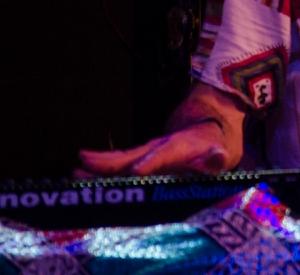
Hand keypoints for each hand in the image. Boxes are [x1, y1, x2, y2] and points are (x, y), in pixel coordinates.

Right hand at [77, 120, 230, 177]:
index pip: (166, 154)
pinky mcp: (141, 158)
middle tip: (85, 164)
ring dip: (100, 166)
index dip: (151, 162)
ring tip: (76, 171)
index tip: (136, 170)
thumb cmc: (214, 145)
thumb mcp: (222, 152)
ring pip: (122, 159)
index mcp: (181, 147)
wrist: (205, 126)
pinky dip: (102, 170)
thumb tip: (218, 155)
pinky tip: (80, 174)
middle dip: (111, 163)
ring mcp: (148, 152)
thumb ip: (217, 157)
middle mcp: (160, 148)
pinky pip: (120, 164)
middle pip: (134, 155)